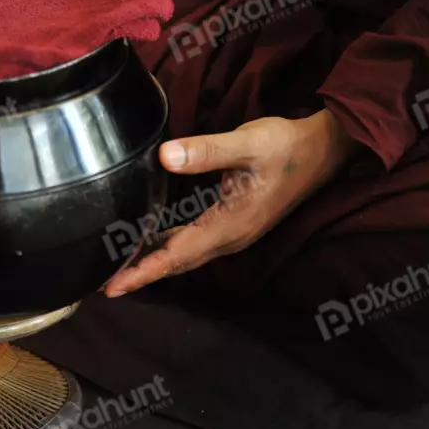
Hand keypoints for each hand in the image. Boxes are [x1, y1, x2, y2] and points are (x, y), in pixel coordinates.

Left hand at [103, 109, 359, 296]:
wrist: (325, 151)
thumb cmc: (288, 146)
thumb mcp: (248, 142)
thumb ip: (206, 150)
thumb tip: (165, 156)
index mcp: (231, 224)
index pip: (178, 254)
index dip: (144, 270)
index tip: (114, 286)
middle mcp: (231, 237)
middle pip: (178, 262)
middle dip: (141, 273)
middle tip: (103, 281)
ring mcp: (234, 233)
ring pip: (185, 254)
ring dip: (153, 261)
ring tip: (117, 266)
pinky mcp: (234, 224)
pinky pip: (194, 242)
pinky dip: (168, 246)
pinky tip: (148, 240)